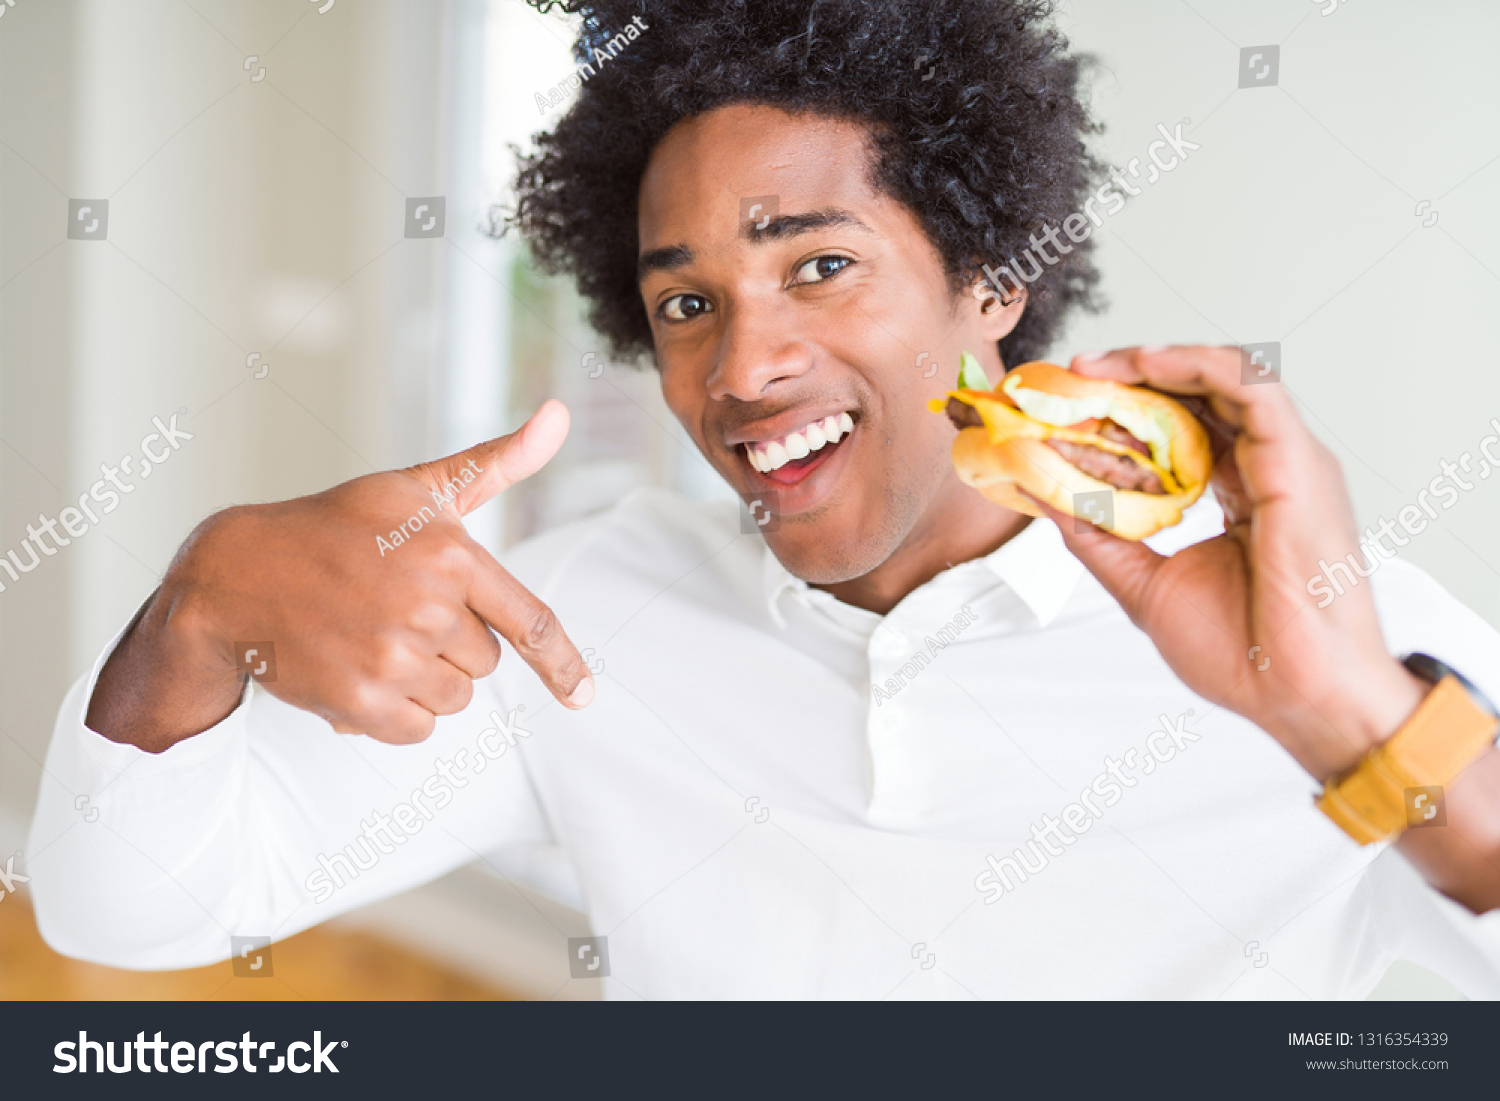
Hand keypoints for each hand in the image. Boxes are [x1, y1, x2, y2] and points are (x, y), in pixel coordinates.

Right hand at [88, 400, 593, 750]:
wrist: (236, 573)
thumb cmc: (337, 525)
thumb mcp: (417, 488)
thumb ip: (496, 463)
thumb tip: (561, 415)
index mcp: (451, 555)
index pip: (530, 622)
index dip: (562, 664)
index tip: (582, 696)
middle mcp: (427, 608)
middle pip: (486, 661)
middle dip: (452, 643)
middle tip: (395, 609)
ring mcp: (392, 658)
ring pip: (454, 697)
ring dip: (424, 680)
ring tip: (372, 636)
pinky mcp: (359, 702)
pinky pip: (416, 730)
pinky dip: (394, 713)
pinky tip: (358, 671)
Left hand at [1027, 345, 1425, 781]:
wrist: (1293, 694)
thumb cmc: (1241, 653)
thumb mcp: (1146, 586)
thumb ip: (1101, 539)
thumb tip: (1045, 499)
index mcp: (1242, 493)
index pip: (1188, 425)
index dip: (1132, 406)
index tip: (1071, 405)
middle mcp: (1269, 468)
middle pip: (1203, 393)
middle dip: (1135, 374)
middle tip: (1074, 374)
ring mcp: (1288, 462)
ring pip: (1227, 376)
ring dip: (1158, 360)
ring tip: (1097, 367)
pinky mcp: (1298, 464)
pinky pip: (1251, 387)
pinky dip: (1195, 366)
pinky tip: (1146, 365)